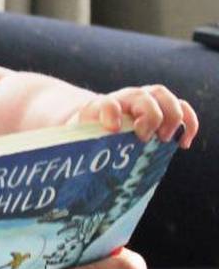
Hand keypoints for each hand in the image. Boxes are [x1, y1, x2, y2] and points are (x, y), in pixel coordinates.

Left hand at [69, 85, 197, 146]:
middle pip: (143, 97)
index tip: (113, 129)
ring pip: (163, 96)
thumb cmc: (88, 137)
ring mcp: (144, 100)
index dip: (111, 114)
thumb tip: (79, 172)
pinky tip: (183, 144)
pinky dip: (188, 123)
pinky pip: (182, 107)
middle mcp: (125, 99)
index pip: (107, 103)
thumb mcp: (80, 141)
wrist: (95, 122)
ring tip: (164, 139)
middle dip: (149, 118)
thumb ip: (81, 149)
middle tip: (145, 138)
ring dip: (170, 118)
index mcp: (101, 107)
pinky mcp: (161, 108)